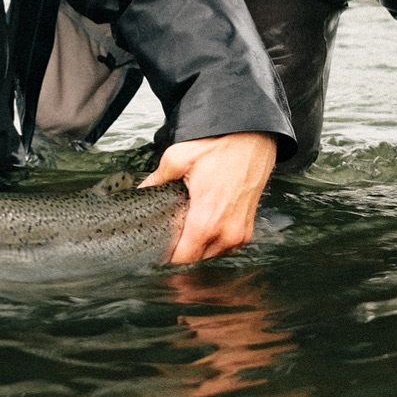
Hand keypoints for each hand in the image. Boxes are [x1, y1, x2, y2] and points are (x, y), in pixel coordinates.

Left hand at [139, 131, 277, 263]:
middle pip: (197, 258)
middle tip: (168, 232)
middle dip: (181, 249)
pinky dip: (215, 239)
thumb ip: (157, 179)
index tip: (156, 248)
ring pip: (213, 253)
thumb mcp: (178, 158)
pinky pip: (227, 245)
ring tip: (187, 225)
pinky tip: (205, 222)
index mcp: (207, 221)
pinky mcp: (248, 227)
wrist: (253, 137)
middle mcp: (227, 233)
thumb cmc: (221, 145)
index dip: (166, 257)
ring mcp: (240, 232)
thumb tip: (143, 190)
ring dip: (199, 245)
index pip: (182, 258)